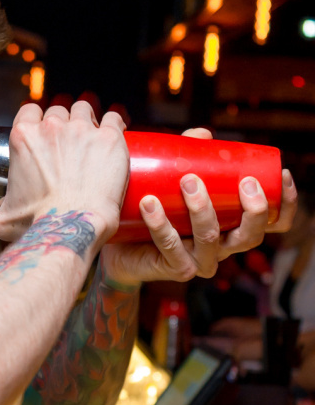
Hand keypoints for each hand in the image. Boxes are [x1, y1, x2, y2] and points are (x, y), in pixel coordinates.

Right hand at [0, 100, 128, 244]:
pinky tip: (116, 127)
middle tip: (70, 138)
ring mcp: (82, 129)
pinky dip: (116, 121)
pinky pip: (115, 118)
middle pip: (59, 109)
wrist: (71, 228)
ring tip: (93, 131)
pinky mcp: (110, 139)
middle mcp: (52, 127)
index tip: (44, 130)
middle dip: (64, 119)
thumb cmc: (37, 224)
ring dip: (88, 116)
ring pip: (85, 107)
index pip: (30, 111)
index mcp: (23, 138)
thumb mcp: (3, 220)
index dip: (38, 118)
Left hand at [101, 127, 296, 285]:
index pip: (272, 223)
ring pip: (210, 238)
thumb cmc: (153, 209)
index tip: (282, 175)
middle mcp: (222, 248)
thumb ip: (189, 157)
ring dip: (202, 209)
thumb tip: (203, 136)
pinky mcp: (174, 269)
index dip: (285, 203)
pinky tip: (149, 203)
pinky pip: (170, 246)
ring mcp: (199, 261)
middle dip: (253, 209)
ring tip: (188, 180)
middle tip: (245, 182)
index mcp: (233, 228)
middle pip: (250, 236)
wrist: (119, 241)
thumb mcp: (174, 180)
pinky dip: (160, 224)